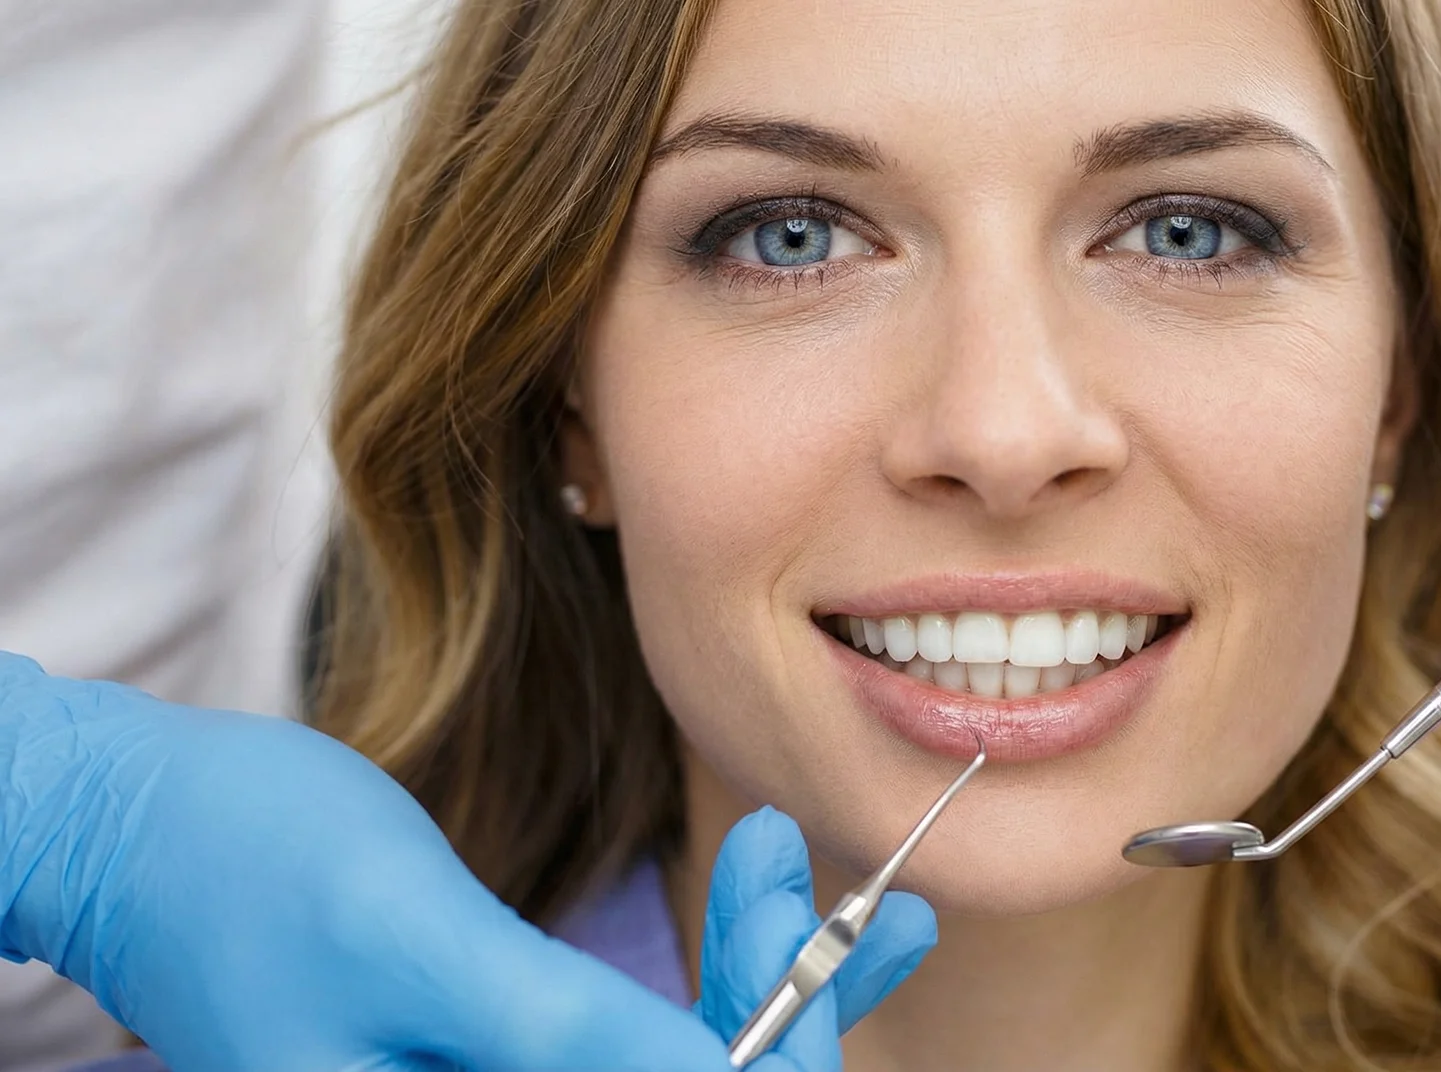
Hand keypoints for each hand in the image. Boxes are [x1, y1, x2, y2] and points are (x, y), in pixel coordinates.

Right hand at [0, 653, 932, 1069]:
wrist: (132, 823)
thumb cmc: (243, 862)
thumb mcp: (410, 939)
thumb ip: (555, 1033)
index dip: (778, 1052)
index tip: (834, 928)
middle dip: (777, 1001)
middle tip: (807, 862)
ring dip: (761, 978)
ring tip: (800, 862)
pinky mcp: (500, 1068)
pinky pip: (630, 1042)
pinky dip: (713, 975)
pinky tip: (766, 896)